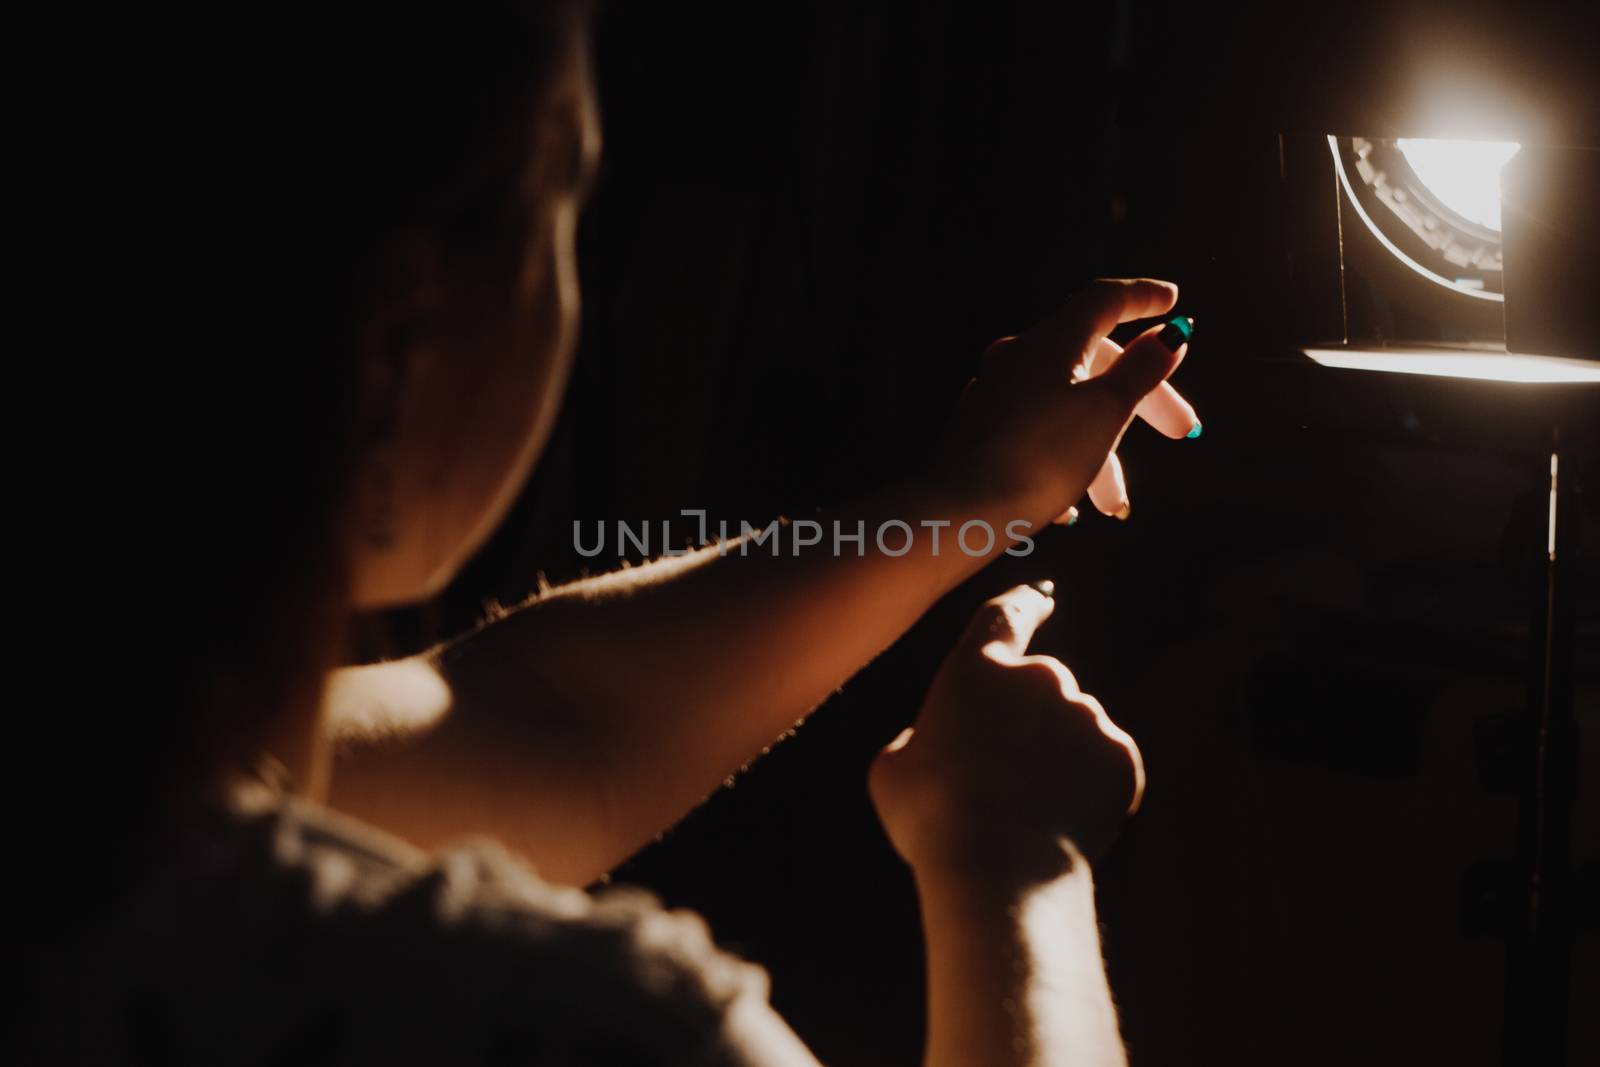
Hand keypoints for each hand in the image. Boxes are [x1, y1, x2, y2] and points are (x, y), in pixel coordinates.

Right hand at [868, 584, 1143, 876]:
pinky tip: (1060, 822)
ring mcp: (1086, 715)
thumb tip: (927, 744)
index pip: (1004, 617)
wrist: (1002, 871)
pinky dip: (1091, 788)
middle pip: (1040, 687)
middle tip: (1002, 778)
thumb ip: (915, 740)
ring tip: (1028, 812)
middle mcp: (1039, 678)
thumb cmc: (934, 820)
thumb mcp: (892, 771)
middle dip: (1028, 722)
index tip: (1041, 598)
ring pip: (1076, 728)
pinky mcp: (1121, 755)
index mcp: (978, 669)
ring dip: (1060, 757)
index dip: (1022, 605)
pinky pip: (1107, 765)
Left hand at [934, 278, 1197, 528]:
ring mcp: (997, 393)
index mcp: (1053, 341)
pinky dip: (1065, 461)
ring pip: (1067, 408)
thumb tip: (1169, 333)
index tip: (1172, 300)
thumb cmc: (1044, 455)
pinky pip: (1039, 435)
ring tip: (1112, 506)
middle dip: (1141, 401)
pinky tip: (1070, 508)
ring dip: (1101, 452)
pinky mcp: (982, 430)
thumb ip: (1141, 370)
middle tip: (1182, 432)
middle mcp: (1020, 357)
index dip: (1141, 298)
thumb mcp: (1106, 411)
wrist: (964, 510)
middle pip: (1094, 362)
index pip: (1104, 301)